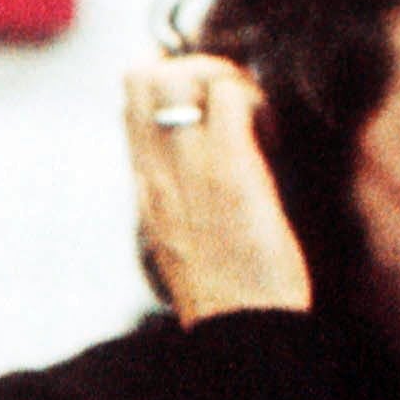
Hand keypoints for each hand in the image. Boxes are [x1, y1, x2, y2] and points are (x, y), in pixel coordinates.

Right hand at [124, 56, 309, 322]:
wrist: (241, 332)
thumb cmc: (226, 297)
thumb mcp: (184, 245)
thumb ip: (182, 203)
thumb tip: (199, 179)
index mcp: (144, 189)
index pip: (129, 102)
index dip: (168, 83)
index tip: (205, 112)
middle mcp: (156, 171)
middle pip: (144, 74)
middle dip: (191, 67)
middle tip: (231, 103)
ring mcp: (189, 166)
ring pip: (180, 72)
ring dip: (223, 77)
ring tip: (251, 118)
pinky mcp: (228, 168)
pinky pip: (230, 95)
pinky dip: (255, 99)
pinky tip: (271, 136)